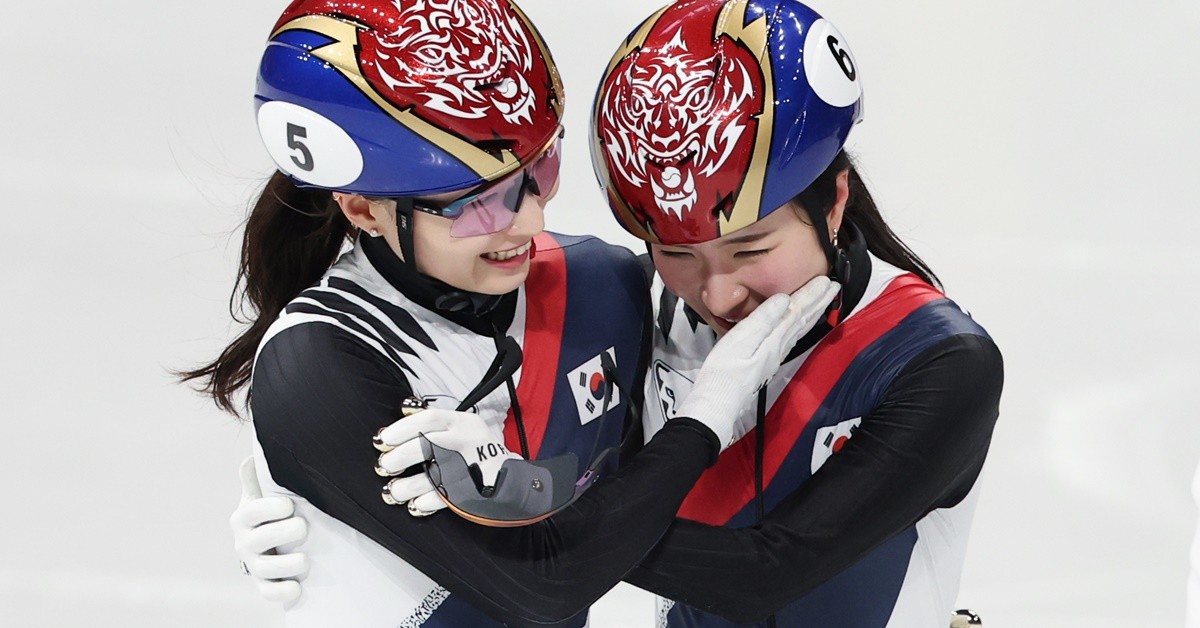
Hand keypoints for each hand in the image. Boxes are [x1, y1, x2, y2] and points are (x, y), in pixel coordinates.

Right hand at [230, 457, 307, 603]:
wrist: (269, 545)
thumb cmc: (270, 514)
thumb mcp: (262, 494)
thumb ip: (258, 477)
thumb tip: (252, 456)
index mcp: (244, 517)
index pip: (253, 511)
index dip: (271, 508)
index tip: (289, 505)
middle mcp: (244, 542)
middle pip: (261, 539)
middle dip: (286, 533)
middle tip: (303, 528)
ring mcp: (253, 564)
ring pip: (266, 568)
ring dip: (288, 564)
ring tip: (305, 560)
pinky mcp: (264, 584)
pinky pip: (269, 593)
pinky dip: (283, 592)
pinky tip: (298, 587)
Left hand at [374, 405, 520, 515]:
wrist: (512, 478)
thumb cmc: (476, 451)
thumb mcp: (461, 427)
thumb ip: (434, 420)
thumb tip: (403, 407)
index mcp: (463, 422)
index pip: (429, 419)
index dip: (402, 428)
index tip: (383, 440)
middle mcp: (468, 440)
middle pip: (428, 445)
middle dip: (400, 456)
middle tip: (384, 466)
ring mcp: (472, 466)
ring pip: (434, 474)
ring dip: (407, 485)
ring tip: (393, 491)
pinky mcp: (475, 489)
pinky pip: (445, 498)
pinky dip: (426, 502)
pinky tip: (415, 504)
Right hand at [675, 276, 839, 450]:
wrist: (718, 399)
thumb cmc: (725, 370)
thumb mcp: (742, 338)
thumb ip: (764, 319)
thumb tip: (785, 299)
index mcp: (774, 339)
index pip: (797, 311)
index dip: (811, 295)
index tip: (826, 281)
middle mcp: (779, 347)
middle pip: (803, 320)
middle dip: (818, 302)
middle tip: (833, 287)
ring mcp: (773, 355)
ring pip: (799, 329)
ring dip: (812, 313)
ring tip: (822, 301)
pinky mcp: (765, 361)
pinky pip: (790, 337)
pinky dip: (798, 326)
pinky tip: (797, 326)